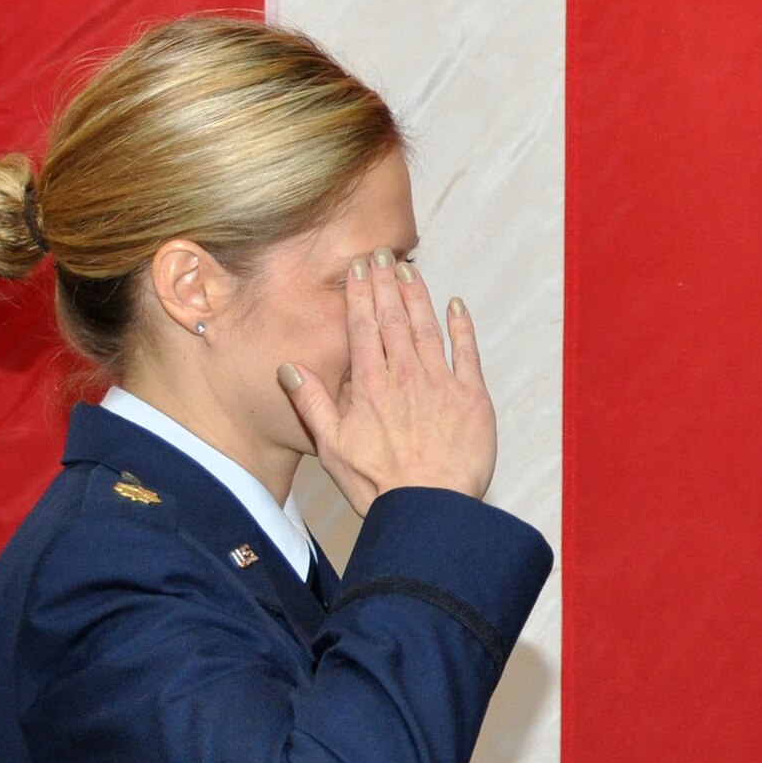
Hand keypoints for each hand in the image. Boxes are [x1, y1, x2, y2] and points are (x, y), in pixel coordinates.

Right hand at [277, 248, 498, 516]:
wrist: (428, 509)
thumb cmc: (378, 485)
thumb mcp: (331, 447)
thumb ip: (312, 403)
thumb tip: (289, 367)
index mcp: (369, 386)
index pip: (363, 328)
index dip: (361, 294)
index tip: (359, 268)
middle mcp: (404, 376)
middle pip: (393, 319)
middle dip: (386, 282)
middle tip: (382, 253)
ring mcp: (440, 384)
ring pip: (427, 328)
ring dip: (418, 295)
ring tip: (410, 268)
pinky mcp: (472, 397)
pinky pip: (467, 352)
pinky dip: (461, 325)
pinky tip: (456, 304)